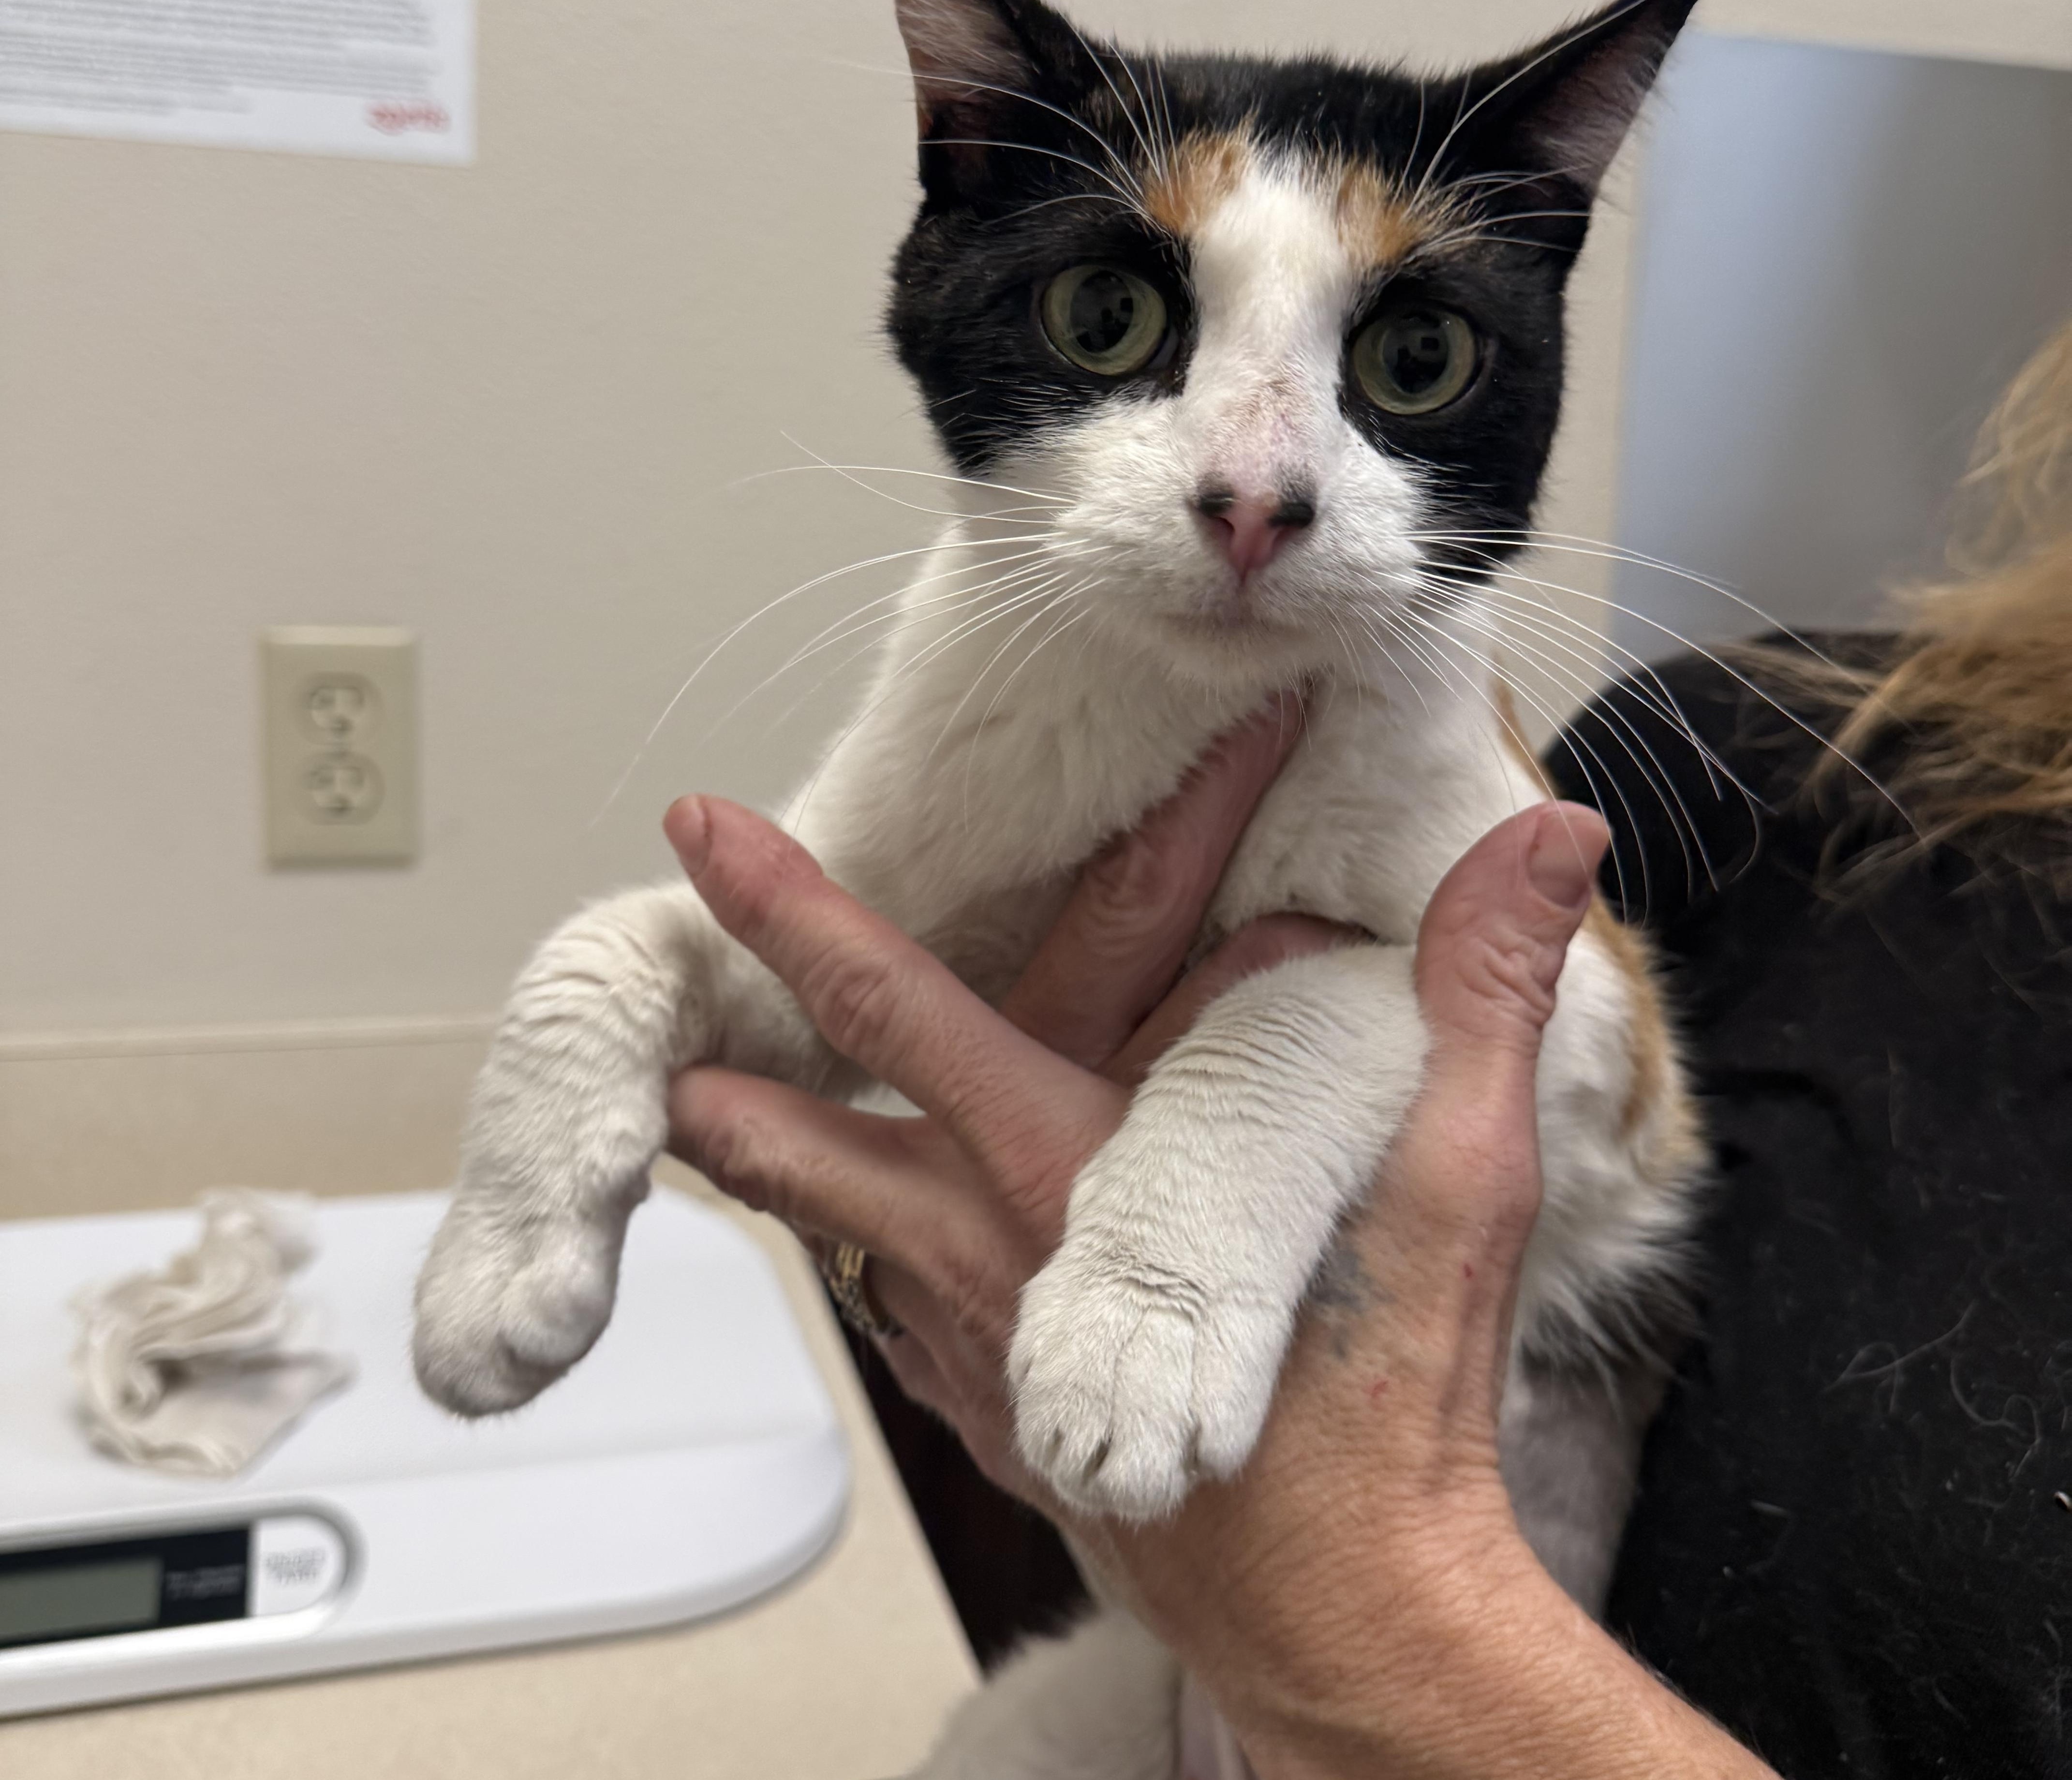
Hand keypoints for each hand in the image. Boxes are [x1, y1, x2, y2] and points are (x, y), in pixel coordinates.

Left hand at [661, 734, 1774, 1777]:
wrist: (1350, 1613)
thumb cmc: (1387, 1409)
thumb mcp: (1452, 1179)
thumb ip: (1480, 992)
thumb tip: (1540, 843)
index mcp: (1063, 1166)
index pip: (899, 1004)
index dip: (802, 902)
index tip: (716, 827)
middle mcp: (987, 1243)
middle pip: (821, 1100)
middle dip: (740, 1000)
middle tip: (660, 907)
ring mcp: (976, 1332)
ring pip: (834, 1213)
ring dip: (763, 1144)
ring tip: (687, 1091)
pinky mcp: (996, 1401)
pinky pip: (898, 1306)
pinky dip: (864, 1248)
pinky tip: (857, 1234)